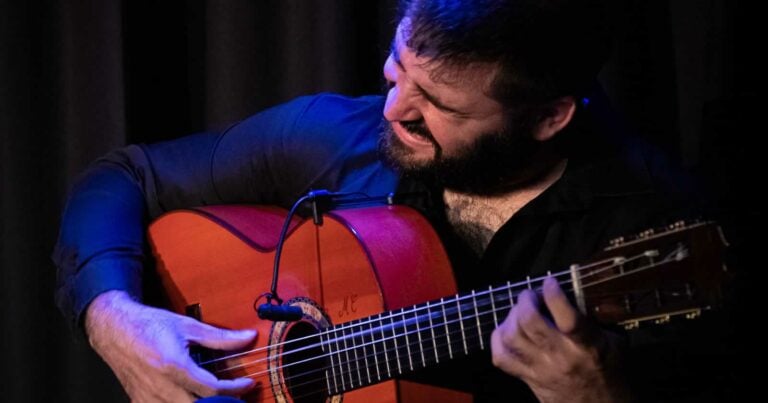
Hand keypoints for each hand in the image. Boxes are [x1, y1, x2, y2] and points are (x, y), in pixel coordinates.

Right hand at [85, 290, 256, 401]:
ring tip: (218, 398)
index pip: (212, 389)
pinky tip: (193, 399)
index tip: (248, 384)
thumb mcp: (188, 326)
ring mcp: (148, 397)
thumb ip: (220, 337)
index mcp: (174, 366)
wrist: (114, 328)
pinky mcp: (139, 402)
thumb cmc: (150, 324)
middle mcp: (161, 386)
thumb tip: (248, 337)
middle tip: (237, 396)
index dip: (235, 389)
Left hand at [490, 277, 628, 402]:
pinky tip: (508, 331)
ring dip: (511, 317)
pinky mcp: (527, 379)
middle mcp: (560, 357)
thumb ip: (595, 319)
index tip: (550, 282)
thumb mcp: (614, 343)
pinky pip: (501, 357)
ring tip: (520, 311)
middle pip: (530, 322)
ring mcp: (540, 369)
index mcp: (587, 346)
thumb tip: (576, 292)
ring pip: (512, 336)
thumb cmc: (610, 372)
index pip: (567, 318)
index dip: (553, 294)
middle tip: (532, 295)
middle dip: (526, 300)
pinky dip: (498, 339)